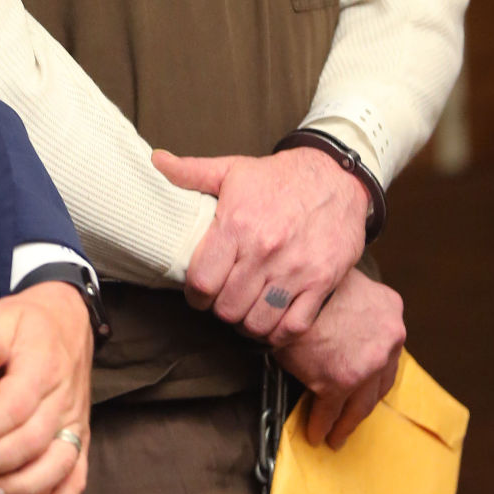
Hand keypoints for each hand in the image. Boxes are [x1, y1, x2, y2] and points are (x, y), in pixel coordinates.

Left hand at [0, 281, 91, 493]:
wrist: (67, 321)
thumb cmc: (26, 323)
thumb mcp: (2, 315)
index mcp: (42, 369)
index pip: (13, 409)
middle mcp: (62, 402)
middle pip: (30, 445)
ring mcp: (74, 425)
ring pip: (55, 468)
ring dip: (22, 489)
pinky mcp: (79, 440)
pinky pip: (76, 479)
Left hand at [153, 146, 367, 346]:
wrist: (336, 177)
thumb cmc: (280, 177)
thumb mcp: (232, 169)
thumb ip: (191, 172)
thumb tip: (157, 161)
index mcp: (237, 225)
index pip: (202, 281)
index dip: (194, 294)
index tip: (198, 292)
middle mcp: (265, 251)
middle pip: (228, 307)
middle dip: (219, 308)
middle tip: (223, 299)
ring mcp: (295, 270)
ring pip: (257, 322)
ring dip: (246, 322)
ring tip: (244, 309)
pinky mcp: (321, 282)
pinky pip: (293, 326)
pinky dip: (277, 333)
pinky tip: (270, 321)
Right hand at [275, 267, 405, 447]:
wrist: (288, 286)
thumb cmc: (308, 280)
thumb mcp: (344, 283)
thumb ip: (353, 307)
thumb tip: (338, 329)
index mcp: (391, 309)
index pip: (388, 348)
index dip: (375, 369)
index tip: (365, 384)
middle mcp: (389, 339)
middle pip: (379, 383)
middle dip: (363, 403)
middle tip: (352, 418)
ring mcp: (367, 363)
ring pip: (360, 404)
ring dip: (346, 423)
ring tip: (335, 436)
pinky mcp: (341, 381)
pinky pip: (330, 410)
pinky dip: (322, 424)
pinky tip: (316, 432)